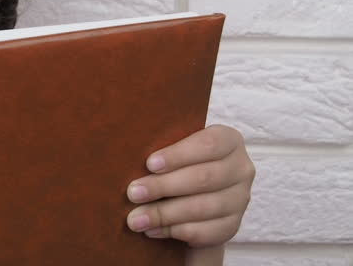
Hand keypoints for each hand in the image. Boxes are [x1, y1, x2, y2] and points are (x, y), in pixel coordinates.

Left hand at [124, 124, 254, 246]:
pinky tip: (152, 230)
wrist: (195, 194)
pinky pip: (206, 232)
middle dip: (164, 186)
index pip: (208, 144)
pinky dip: (175, 231)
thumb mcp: (175, 148)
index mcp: (228, 140)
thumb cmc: (178, 162)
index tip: (150, 164)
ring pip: (203, 207)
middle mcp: (241, 168)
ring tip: (136, 218)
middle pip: (204, 178)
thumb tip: (131, 156)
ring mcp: (240, 199)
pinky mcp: (233, 225)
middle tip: (133, 193)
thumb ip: (162, 147)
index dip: (179, 154)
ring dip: (165, 214)